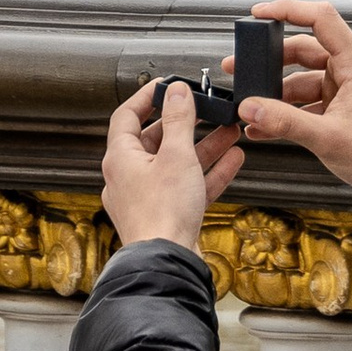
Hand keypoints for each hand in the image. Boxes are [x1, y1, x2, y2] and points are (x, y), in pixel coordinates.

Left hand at [102, 81, 246, 252]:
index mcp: (119, 158)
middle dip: (185, 125)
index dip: (146, 97)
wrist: (168, 264)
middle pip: (156, 141)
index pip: (127, 116)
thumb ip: (179, 122)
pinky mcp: (167, 216)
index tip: (165, 86)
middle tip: (205, 111)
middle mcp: (128, 177)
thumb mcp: (176, 157)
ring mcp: (147, 198)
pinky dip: (208, 173)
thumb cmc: (163, 214)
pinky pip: (187, 187)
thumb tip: (176, 92)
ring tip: (229, 133)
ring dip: (203, 148)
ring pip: (176, 165)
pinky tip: (231, 161)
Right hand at [231, 0, 351, 221]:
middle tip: (239, 68)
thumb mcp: (328, 140)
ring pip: (305, 77)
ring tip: (252, 109)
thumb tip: (248, 107)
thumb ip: (284, 121)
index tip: (257, 14)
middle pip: (304, 49)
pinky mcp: (349, 102)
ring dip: (277, 93)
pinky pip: (313, 97)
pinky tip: (268, 125)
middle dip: (269, 61)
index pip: (322, 19)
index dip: (287, 10)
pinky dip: (291, 108)